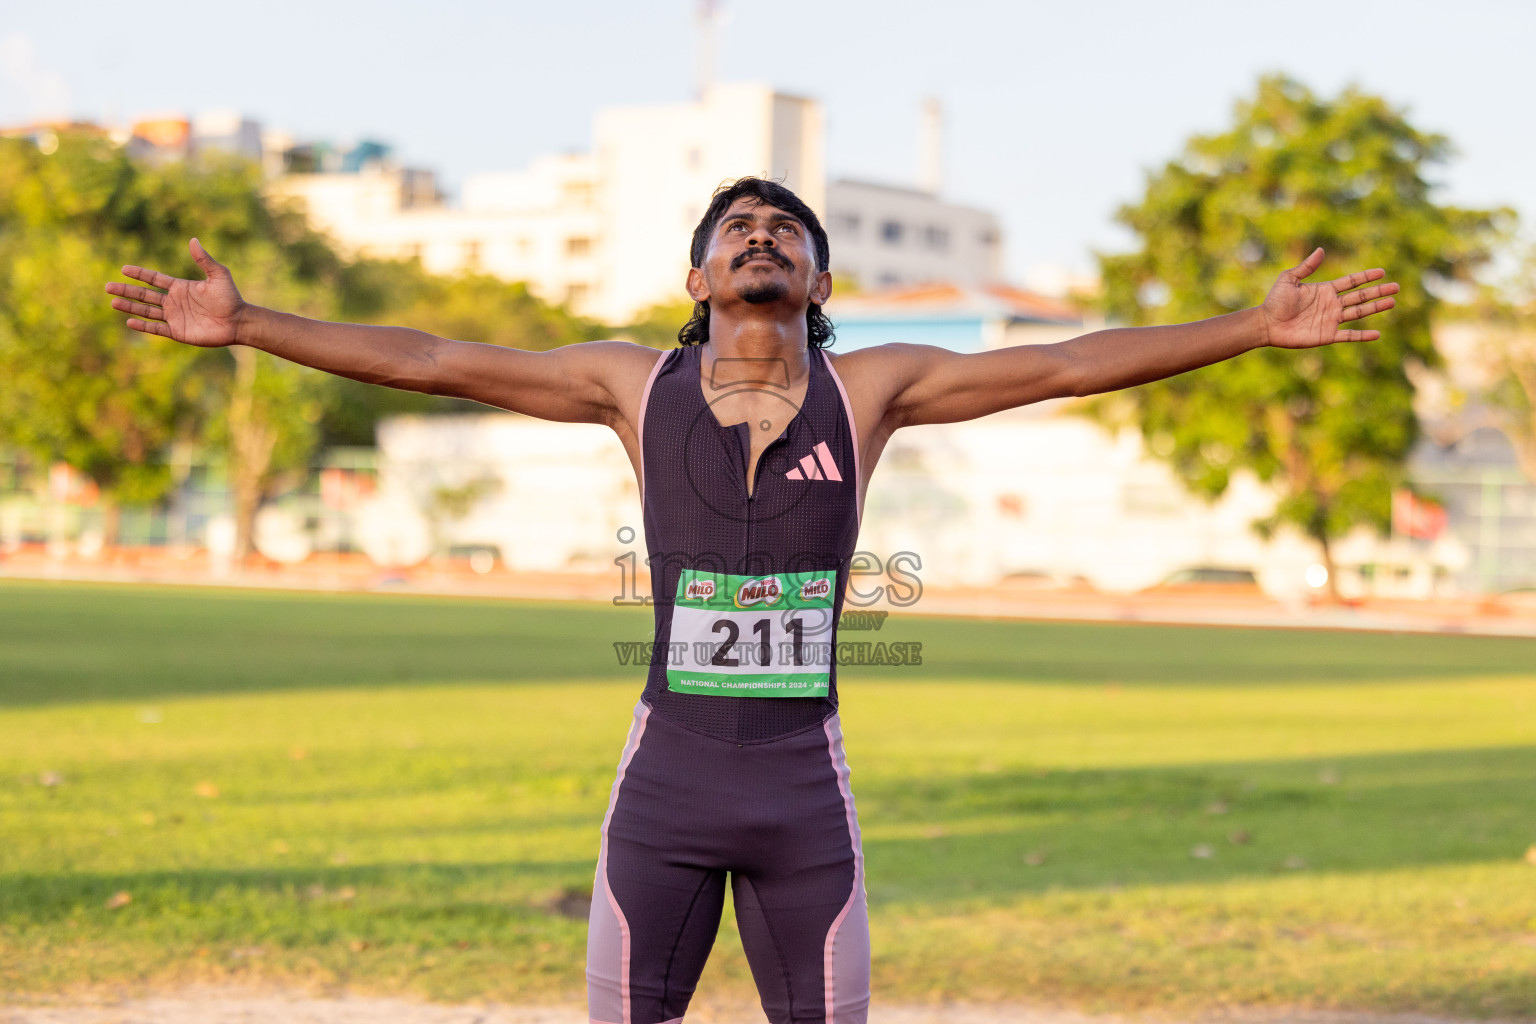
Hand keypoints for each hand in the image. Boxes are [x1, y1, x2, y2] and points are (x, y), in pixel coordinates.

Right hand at [105, 238, 245, 346]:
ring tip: (113, 302)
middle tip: (107, 287)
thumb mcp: (218, 275)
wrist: (239, 321)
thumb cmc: (230, 298)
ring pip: (146, 311)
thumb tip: (193, 240)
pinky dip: (143, 326)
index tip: (123, 269)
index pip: (154, 279)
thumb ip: (204, 260)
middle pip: (145, 295)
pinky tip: (129, 322)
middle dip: (127, 290)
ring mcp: (175, 317)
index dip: (139, 274)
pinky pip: (156, 328)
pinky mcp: (178, 332)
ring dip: (130, 307)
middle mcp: (174, 301)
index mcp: (180, 287)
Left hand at [1260, 247, 1398, 348]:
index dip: (1366, 277)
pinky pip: (1348, 335)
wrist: (1266, 324)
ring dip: (1376, 308)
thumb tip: (1321, 250)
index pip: (1351, 282)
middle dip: (1378, 291)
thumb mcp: (1289, 280)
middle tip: (1396, 287)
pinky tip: (1377, 334)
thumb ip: (1306, 267)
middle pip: (1360, 297)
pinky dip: (1362, 336)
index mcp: (1325, 290)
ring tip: (1392, 302)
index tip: (1382, 272)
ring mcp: (1331, 320)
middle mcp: (1331, 304)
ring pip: (1358, 313)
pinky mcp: (1327, 335)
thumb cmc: (1275, 301)